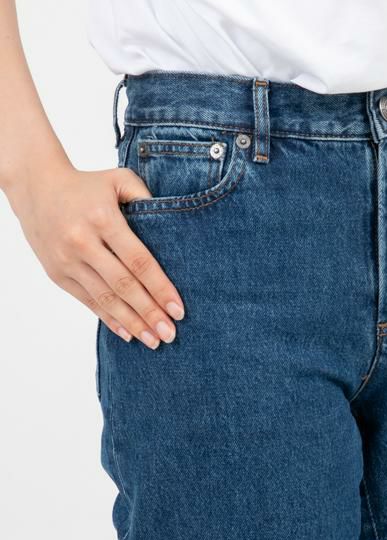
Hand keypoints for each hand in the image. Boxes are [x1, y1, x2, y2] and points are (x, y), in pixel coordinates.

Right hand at [6, 164, 184, 348]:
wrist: (35, 187)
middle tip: (170, 334)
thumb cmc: (87, 185)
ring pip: (105, 299)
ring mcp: (67, 260)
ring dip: (132, 323)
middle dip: (149, 313)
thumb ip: (147, 197)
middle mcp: (83, 242)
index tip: (178, 310)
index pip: (139, 261)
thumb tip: (174, 228)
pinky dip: (109, 319)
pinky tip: (128, 333)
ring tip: (153, 341)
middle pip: (123, 286)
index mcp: (103, 219)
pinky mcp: (57, 273)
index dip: (160, 288)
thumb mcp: (119, 179)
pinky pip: (87, 301)